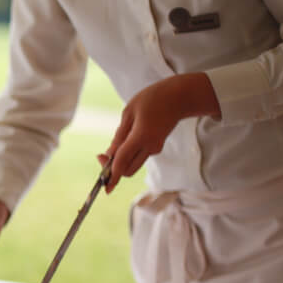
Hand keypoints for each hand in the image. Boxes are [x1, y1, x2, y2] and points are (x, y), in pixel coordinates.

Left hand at [100, 72, 219, 192]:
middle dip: (113, 170)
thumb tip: (109, 154)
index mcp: (141, 137)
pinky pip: (139, 156)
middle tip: (102, 156)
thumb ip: (119, 135)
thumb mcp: (129, 112)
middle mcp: (150, 147)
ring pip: (133, 165)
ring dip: (121, 161)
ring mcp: (155, 148)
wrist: (180, 97)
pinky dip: (129, 154)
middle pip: (128, 170)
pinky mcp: (157, 147)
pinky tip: (126, 140)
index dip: (110, 175)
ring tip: (115, 143)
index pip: (122, 161)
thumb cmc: (153, 99)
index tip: (103, 185)